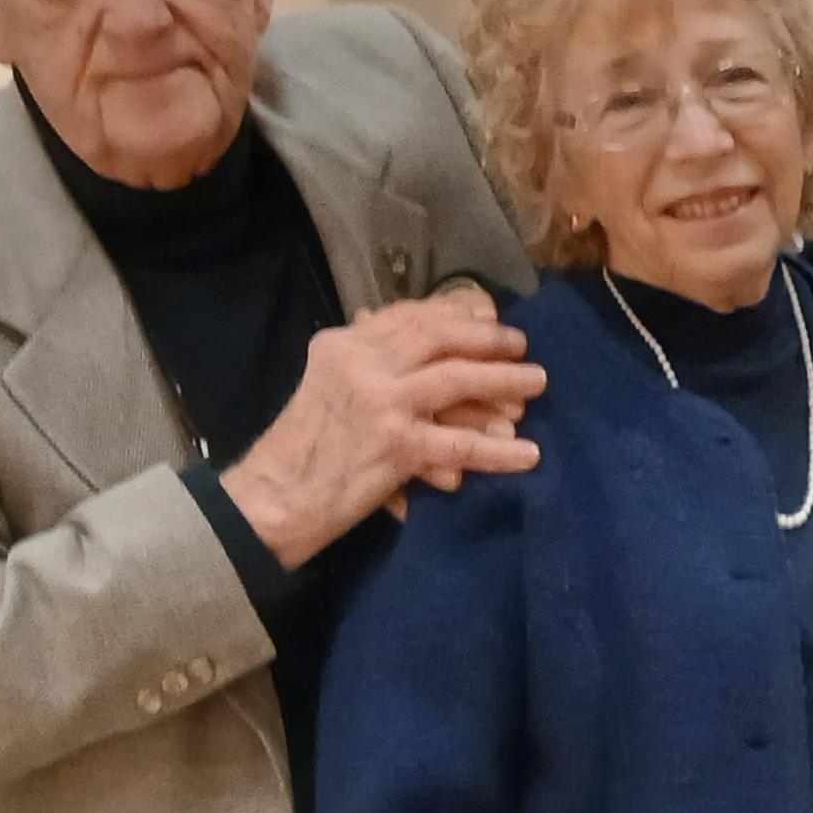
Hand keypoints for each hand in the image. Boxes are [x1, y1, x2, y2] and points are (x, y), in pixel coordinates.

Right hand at [222, 297, 543, 564]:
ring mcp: (380, 401)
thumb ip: (371, 365)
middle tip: (520, 344)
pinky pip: (461, 444)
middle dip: (485, 338)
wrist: (275, 497)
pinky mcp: (396, 444)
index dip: (454, 314)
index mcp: (343, 345)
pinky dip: (499, 451)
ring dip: (504, 380)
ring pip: (457, 380)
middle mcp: (361, 362)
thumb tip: (430, 354)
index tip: (486, 317)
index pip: (408, 316)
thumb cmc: (307, 448)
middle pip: (437, 337)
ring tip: (538, 381)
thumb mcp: (328, 386)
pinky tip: (529, 454)